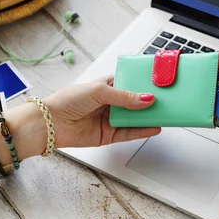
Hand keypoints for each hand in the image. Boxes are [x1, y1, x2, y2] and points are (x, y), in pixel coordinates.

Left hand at [43, 76, 160, 147]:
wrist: (50, 124)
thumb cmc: (68, 101)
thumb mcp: (99, 91)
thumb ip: (124, 97)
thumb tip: (145, 99)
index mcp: (107, 86)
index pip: (131, 83)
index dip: (144, 84)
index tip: (159, 84)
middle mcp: (110, 102)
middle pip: (136, 102)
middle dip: (150, 102)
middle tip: (167, 100)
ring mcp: (110, 119)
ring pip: (135, 118)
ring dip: (149, 117)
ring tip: (165, 114)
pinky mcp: (109, 135)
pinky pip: (129, 133)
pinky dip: (142, 131)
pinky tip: (154, 128)